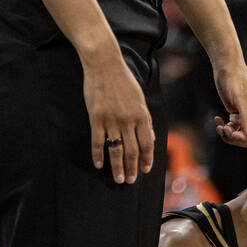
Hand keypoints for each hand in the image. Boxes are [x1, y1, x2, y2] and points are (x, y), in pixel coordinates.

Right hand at [82, 52, 153, 183]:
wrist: (104, 64)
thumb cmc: (124, 80)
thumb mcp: (140, 99)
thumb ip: (145, 120)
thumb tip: (150, 138)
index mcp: (142, 116)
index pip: (147, 144)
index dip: (146, 159)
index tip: (145, 170)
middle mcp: (128, 121)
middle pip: (132, 150)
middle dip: (132, 168)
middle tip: (130, 181)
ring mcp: (112, 120)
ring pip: (116, 149)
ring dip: (117, 166)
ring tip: (118, 179)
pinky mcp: (96, 117)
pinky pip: (98, 141)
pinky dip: (98, 154)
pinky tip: (98, 164)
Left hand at [213, 64, 246, 148]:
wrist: (226, 68)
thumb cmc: (236, 79)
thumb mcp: (241, 99)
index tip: (234, 134)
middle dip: (236, 138)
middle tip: (224, 130)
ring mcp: (246, 116)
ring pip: (241, 136)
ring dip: (229, 135)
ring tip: (219, 126)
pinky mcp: (237, 115)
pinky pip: (233, 129)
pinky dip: (225, 128)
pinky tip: (218, 120)